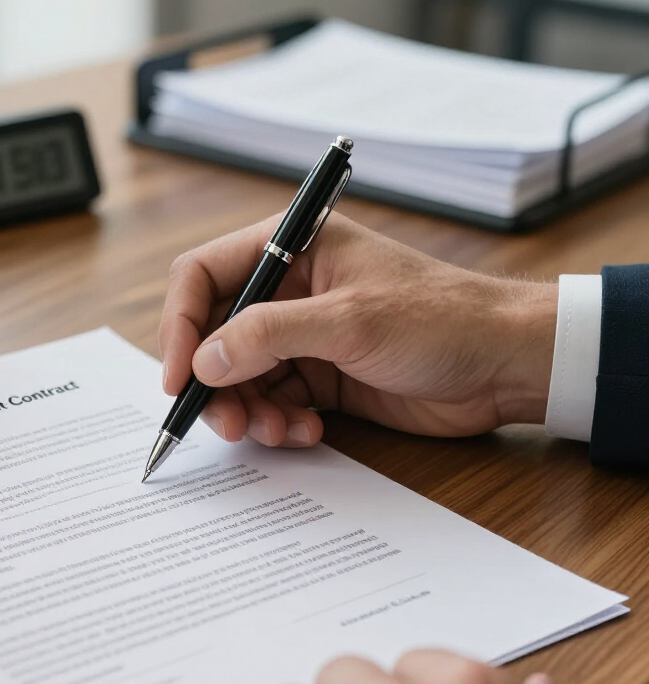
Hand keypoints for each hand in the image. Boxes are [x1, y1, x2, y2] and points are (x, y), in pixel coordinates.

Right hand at [160, 214, 557, 445]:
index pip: (204, 278)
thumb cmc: (441, 319)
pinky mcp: (320, 377)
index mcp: (292, 250)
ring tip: (276, 431)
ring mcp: (303, 337)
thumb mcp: (350, 320)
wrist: (504, 365)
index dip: (180, 326)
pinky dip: (278, 424)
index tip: (178, 377)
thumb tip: (204, 360)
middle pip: (215, 336)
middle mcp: (289, 292)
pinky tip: (307, 433)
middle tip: (226, 422)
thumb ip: (269, 335)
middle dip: (215, 383)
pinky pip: (273, 403)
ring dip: (248, 411)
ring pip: (241, 378)